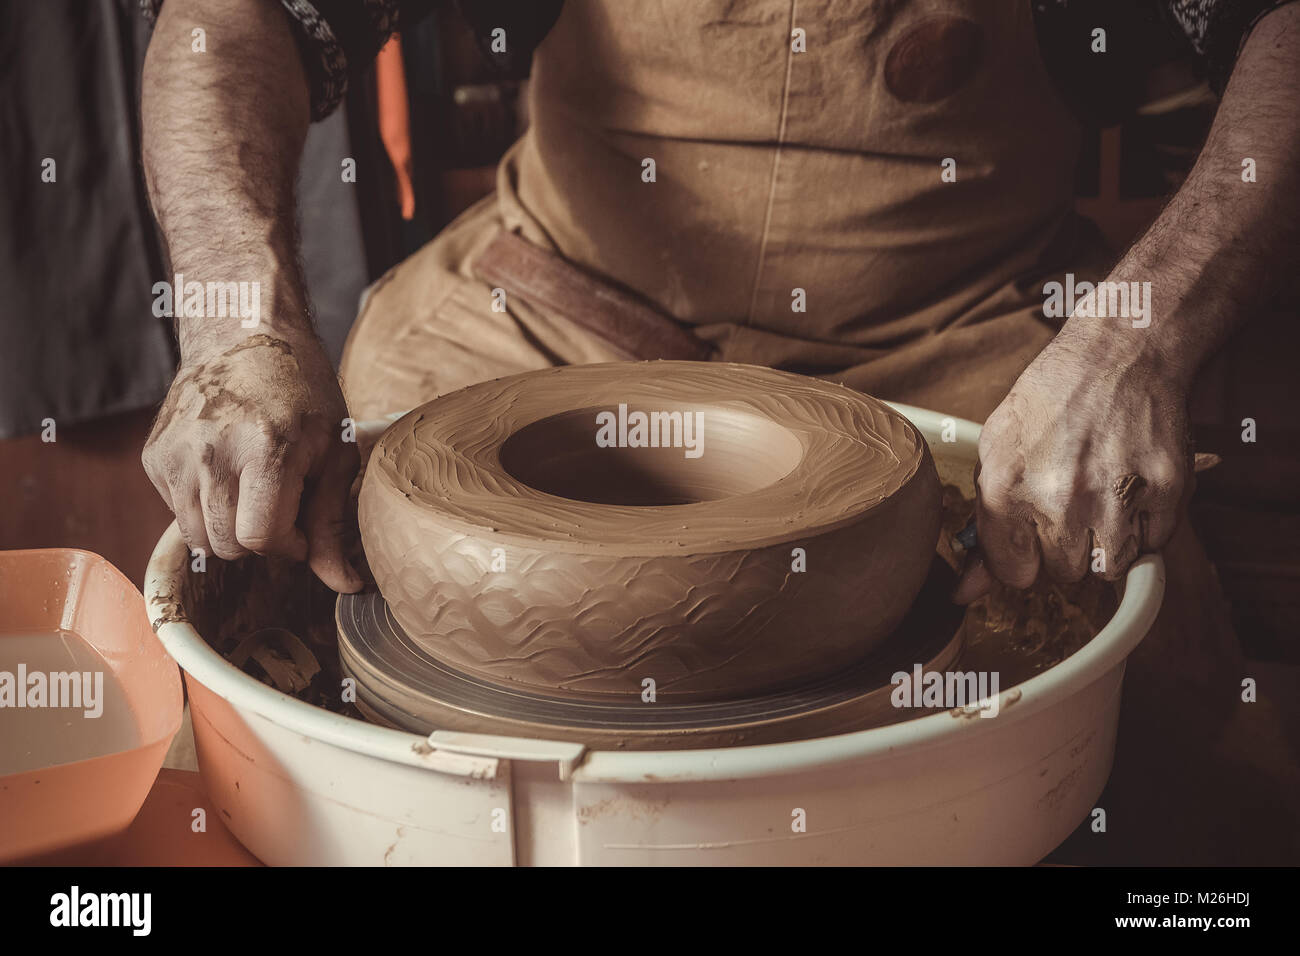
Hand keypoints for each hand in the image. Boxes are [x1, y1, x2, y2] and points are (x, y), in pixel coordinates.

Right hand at [143, 332, 361, 592]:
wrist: (244, 334)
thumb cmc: (303, 393)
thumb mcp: (333, 453)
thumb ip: (332, 523)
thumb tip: (346, 586)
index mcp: (265, 450)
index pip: (263, 539)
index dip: (289, 545)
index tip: (302, 524)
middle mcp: (211, 453)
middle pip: (229, 547)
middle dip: (261, 540)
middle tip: (281, 504)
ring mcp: (175, 455)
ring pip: (199, 539)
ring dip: (230, 528)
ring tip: (254, 489)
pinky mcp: (153, 456)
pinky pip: (178, 513)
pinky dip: (205, 507)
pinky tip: (227, 472)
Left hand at [954, 328, 1191, 601]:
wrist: (1122, 352)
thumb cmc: (1052, 399)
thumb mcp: (998, 450)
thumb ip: (983, 526)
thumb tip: (966, 592)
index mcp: (1009, 489)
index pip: (1014, 574)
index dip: (1023, 558)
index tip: (1030, 537)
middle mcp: (1062, 499)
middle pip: (1064, 573)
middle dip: (1065, 547)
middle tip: (1070, 504)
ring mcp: (1117, 496)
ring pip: (1110, 568)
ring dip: (1105, 542)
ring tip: (1100, 497)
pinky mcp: (1166, 491)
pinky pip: (1153, 545)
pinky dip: (1144, 526)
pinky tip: (1130, 486)